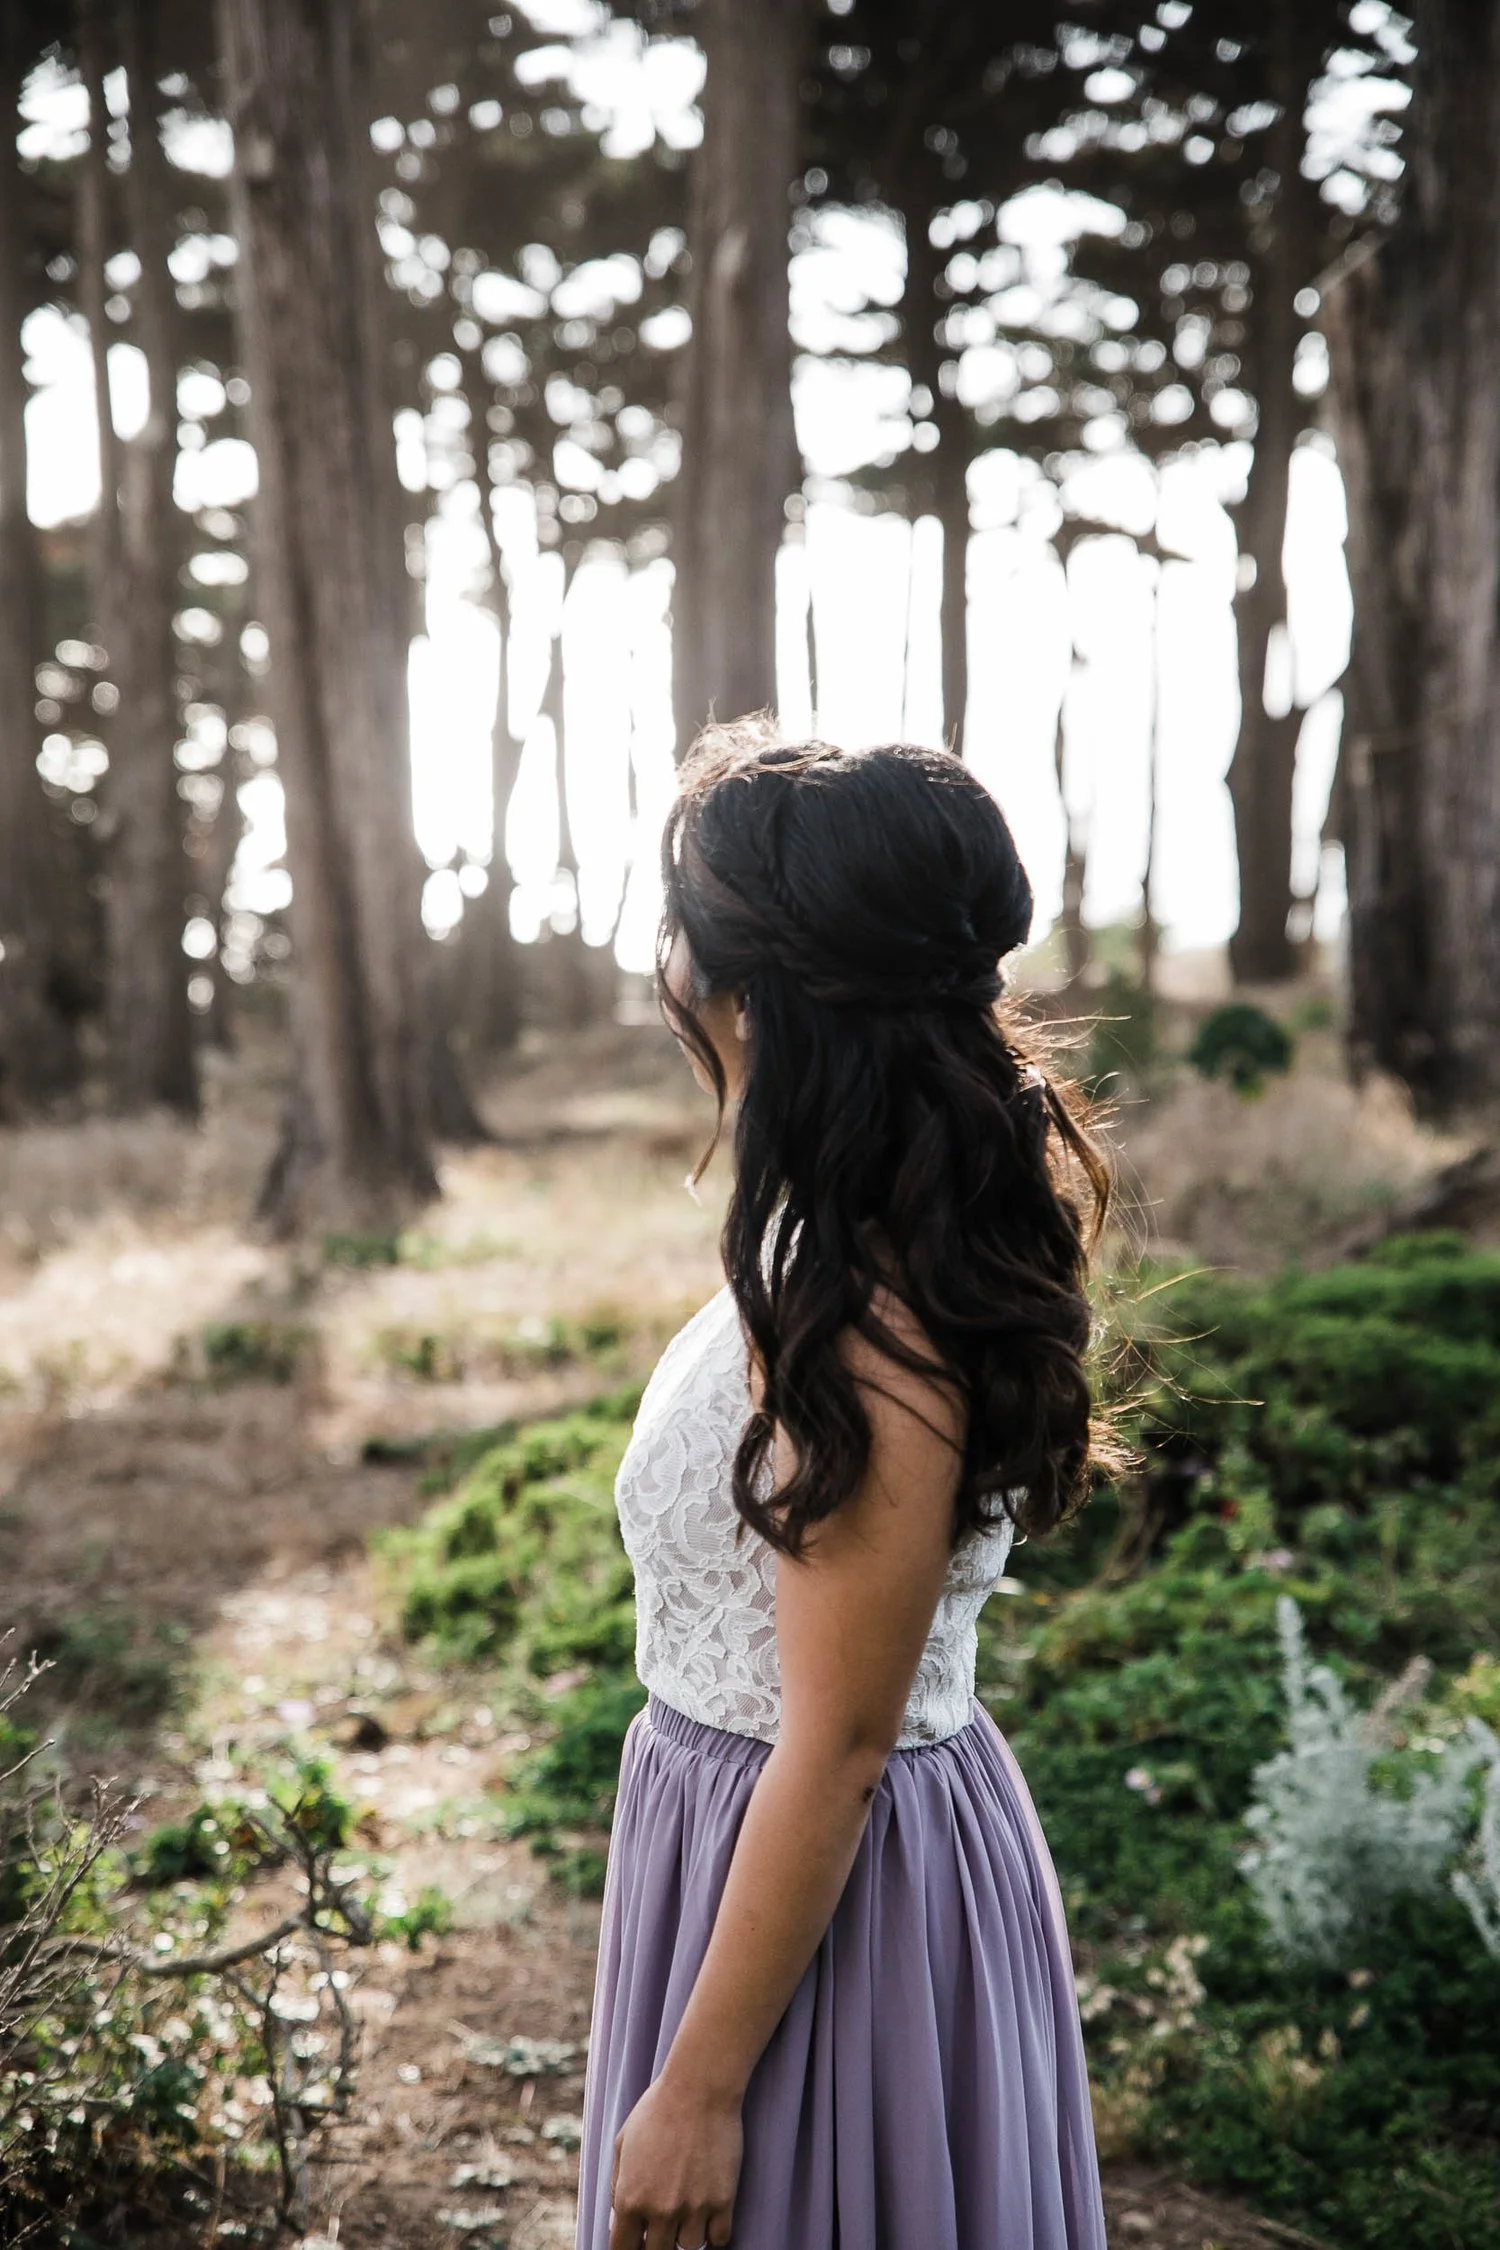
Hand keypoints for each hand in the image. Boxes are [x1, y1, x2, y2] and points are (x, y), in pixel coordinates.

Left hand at [609, 2070, 741, 2249]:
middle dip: (657, 2244)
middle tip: (663, 2226)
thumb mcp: (624, 2143)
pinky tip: (710, 2219)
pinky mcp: (723, 2201)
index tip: (637, 2242)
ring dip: (687, 2235)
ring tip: (688, 2212)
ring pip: (689, 2248)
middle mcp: (660, 2210)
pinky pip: (719, 2240)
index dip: (629, 2249)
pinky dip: (714, 2235)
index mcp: (630, 2198)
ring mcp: (693, 2208)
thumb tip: (620, 2218)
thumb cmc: (658, 2109)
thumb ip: (618, 2186)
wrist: (699, 2087)